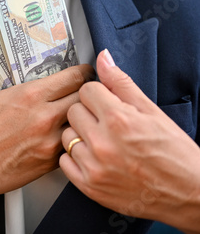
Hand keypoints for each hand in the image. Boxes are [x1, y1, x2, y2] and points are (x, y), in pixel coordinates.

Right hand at [0, 64, 94, 202]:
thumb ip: (16, 86)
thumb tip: (28, 78)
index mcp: (30, 95)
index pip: (73, 77)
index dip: (83, 72)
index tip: (85, 72)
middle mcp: (44, 117)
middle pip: (85, 99)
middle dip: (87, 94)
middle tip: (85, 93)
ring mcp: (50, 141)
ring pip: (82, 124)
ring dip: (80, 119)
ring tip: (74, 117)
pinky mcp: (50, 161)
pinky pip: (71, 145)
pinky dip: (69, 139)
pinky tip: (60, 137)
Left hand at [60, 50, 199, 233]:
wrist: (187, 192)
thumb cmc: (173, 153)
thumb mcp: (151, 111)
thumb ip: (121, 83)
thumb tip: (103, 59)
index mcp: (119, 119)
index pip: (86, 90)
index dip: (98, 95)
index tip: (105, 103)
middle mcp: (103, 142)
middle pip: (73, 111)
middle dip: (88, 113)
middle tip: (106, 123)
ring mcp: (94, 166)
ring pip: (67, 136)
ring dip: (80, 136)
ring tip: (102, 142)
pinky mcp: (89, 185)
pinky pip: (64, 161)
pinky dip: (76, 158)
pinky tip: (95, 158)